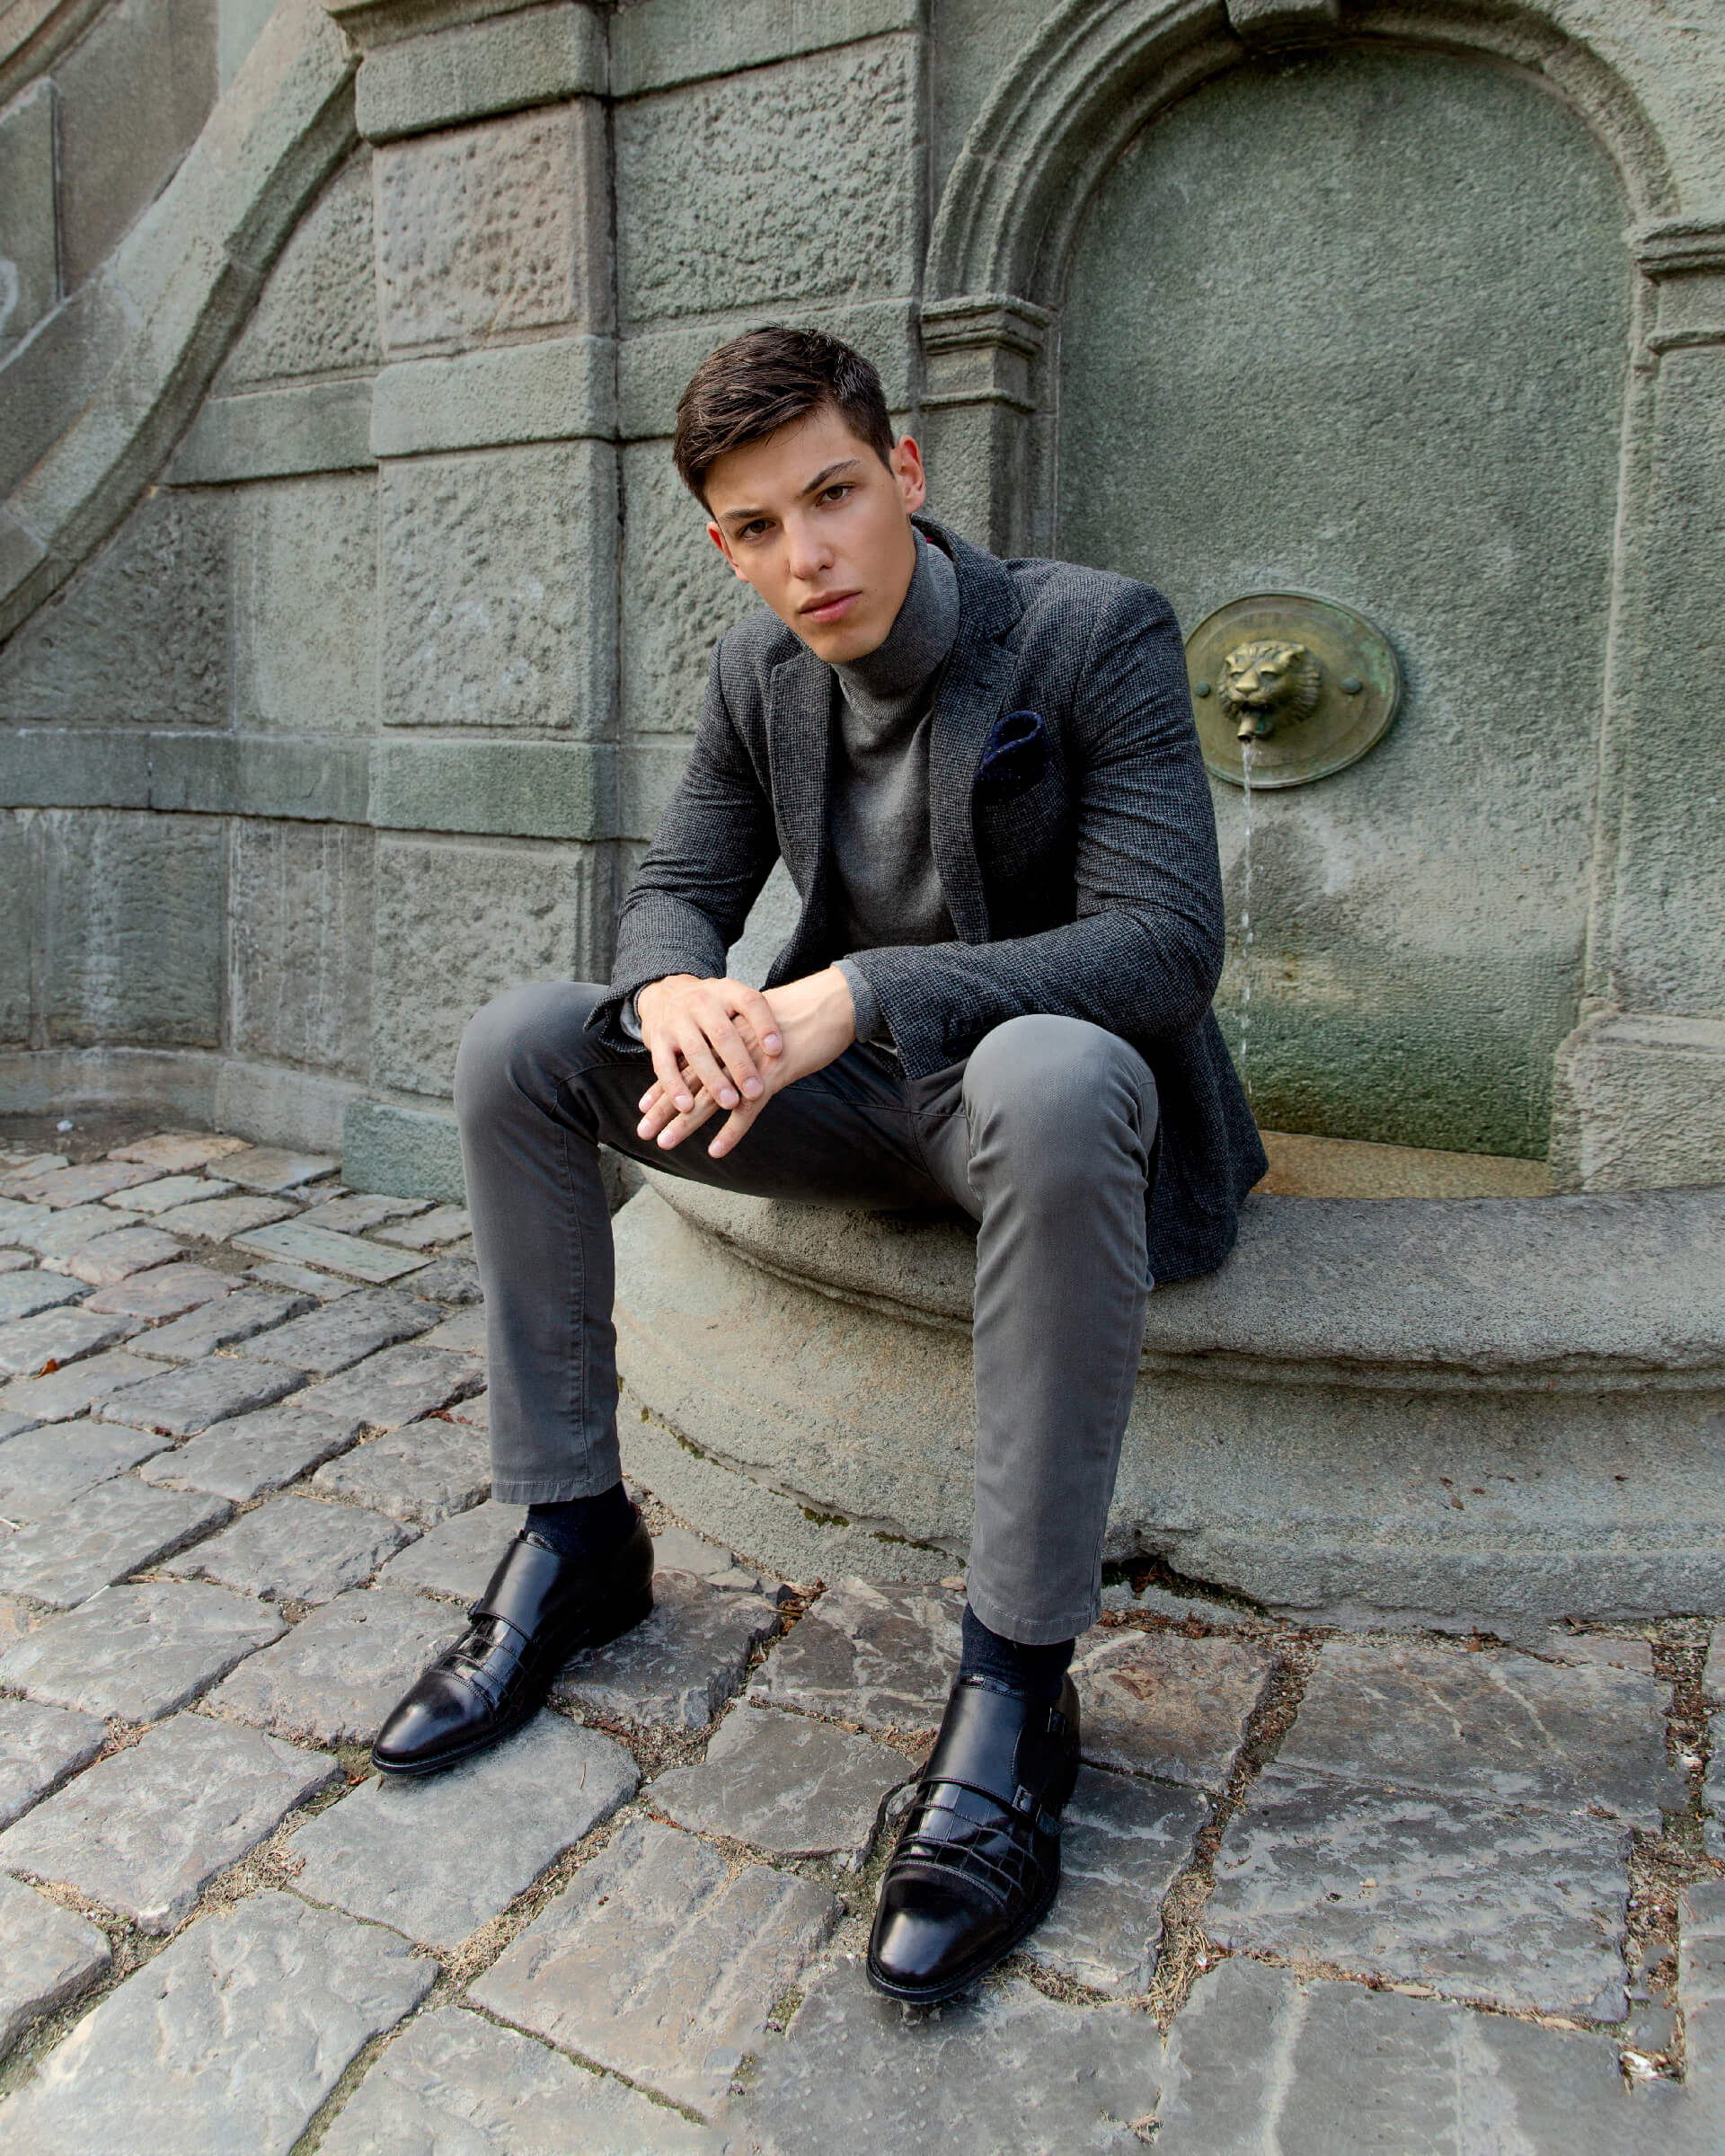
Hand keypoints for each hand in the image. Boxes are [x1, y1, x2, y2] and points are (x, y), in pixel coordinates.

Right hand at [635, 974, 782, 1130]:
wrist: (664, 993)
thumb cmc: (712, 1006)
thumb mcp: (734, 1001)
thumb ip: (756, 1020)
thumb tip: (788, 1050)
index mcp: (726, 991)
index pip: (751, 1003)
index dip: (765, 1026)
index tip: (778, 1051)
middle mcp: (701, 1002)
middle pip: (723, 1034)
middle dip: (740, 1065)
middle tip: (756, 1091)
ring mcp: (677, 1020)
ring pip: (696, 1052)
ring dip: (713, 1080)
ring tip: (729, 1103)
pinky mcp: (656, 1039)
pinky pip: (664, 1065)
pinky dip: (674, 1087)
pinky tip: (686, 1106)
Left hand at [637, 966, 856, 1158]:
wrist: (832, 1003)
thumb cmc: (803, 1016)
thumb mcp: (764, 1027)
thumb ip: (745, 1043)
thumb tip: (734, 1058)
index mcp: (727, 1037)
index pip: (689, 1064)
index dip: (666, 1086)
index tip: (644, 1105)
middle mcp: (732, 1050)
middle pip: (691, 1083)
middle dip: (664, 1109)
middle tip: (642, 1130)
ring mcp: (750, 1064)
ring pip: (711, 1098)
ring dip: (686, 1124)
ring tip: (665, 1142)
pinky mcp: (772, 1076)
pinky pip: (748, 1110)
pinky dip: (731, 1132)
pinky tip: (715, 1151)